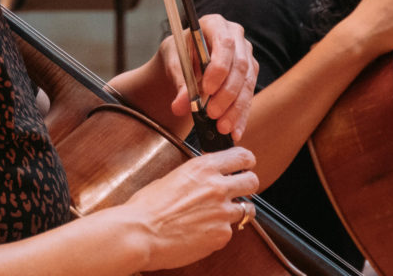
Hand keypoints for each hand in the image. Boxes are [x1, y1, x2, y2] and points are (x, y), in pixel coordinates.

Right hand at [120, 147, 259, 270]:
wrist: (140, 234)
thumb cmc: (146, 207)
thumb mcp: (171, 179)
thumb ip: (195, 177)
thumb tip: (203, 180)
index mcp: (203, 168)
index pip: (242, 156)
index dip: (246, 161)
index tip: (245, 165)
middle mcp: (217, 187)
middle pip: (252, 181)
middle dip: (247, 185)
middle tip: (239, 191)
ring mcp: (222, 212)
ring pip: (247, 209)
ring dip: (237, 211)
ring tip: (220, 216)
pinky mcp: (221, 235)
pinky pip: (229, 231)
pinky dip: (220, 232)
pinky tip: (203, 233)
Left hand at [159, 14, 257, 139]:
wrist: (183, 62)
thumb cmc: (178, 55)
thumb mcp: (173, 63)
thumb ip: (179, 82)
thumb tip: (181, 106)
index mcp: (215, 24)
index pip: (224, 44)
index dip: (219, 68)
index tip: (206, 90)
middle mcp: (236, 37)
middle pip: (240, 65)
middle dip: (227, 93)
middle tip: (213, 114)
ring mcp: (246, 56)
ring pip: (247, 83)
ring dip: (235, 108)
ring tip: (222, 128)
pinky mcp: (249, 76)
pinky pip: (248, 97)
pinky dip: (241, 116)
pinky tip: (234, 132)